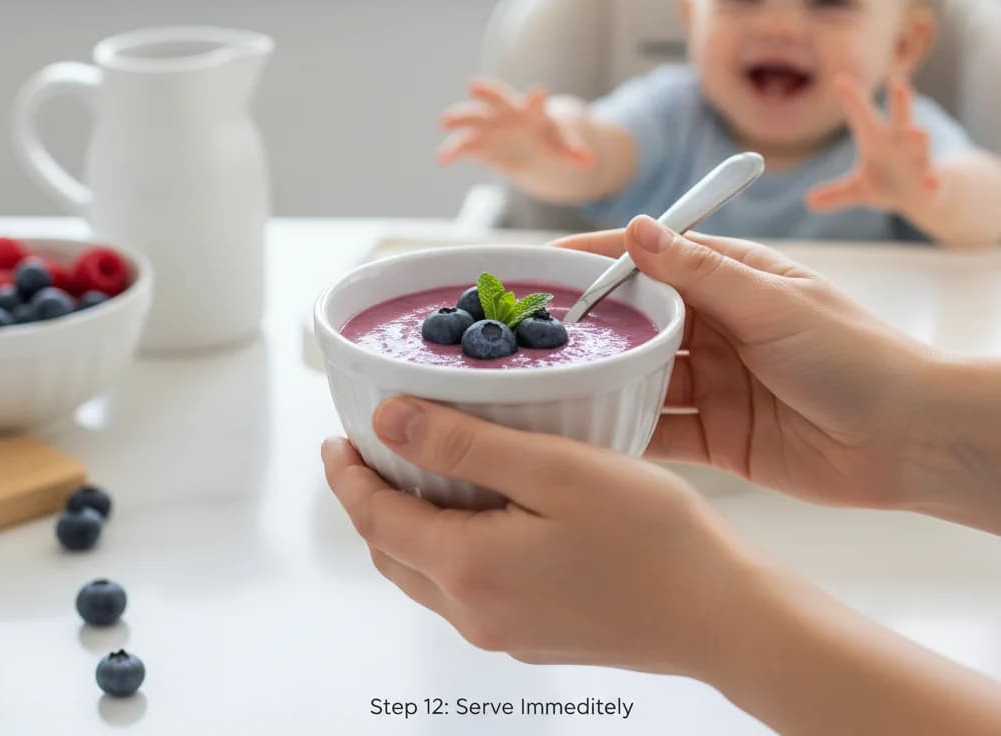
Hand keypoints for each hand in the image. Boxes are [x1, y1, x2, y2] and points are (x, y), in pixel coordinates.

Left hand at [322, 397, 749, 677]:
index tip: (336, 439)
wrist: (721, 616)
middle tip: (368, 452)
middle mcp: (476, 612)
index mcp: (469, 568)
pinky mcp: (535, 636)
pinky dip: (447, 548)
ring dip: (405, 526)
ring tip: (415, 476)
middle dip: (369, 501)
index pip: (374, 519)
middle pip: (391, 552)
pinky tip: (476, 516)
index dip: (347, 476)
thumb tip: (389, 421)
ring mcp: (506, 631)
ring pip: (425, 574)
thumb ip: (464, 446)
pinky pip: (465, 589)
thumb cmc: (651, 536)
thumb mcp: (552, 469)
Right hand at [436, 78, 592, 169]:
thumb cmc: (551, 139)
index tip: (538, 93)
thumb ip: (573, 151)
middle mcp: (507, 113)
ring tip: (446, 121)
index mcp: (533, 111)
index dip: (536, 99)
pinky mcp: (479, 144)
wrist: (535, 146)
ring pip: (473, 118)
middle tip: (474, 85)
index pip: (534, 102)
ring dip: (460, 118)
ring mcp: (490, 127)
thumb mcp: (564, 145)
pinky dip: (453, 151)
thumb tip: (588, 160)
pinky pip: (464, 146)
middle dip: (486, 92)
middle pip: (496, 99)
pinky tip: (442, 159)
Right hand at [555, 217, 939, 509]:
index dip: (597, 260)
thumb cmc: (855, 355)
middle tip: (531, 335)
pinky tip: (589, 431)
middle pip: (636, 322)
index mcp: (730, 282)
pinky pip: (659, 429)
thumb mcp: (772, 304)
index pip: (650, 260)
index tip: (543, 265)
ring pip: (640, 376)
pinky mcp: (716, 435)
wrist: (913, 441)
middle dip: (590, 326)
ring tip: (550, 383)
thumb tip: (637, 229)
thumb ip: (699, 274)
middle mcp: (715, 329)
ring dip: (603, 379)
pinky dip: (626, 429)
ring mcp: (713, 383)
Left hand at [806, 75, 938, 213]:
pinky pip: (933, 181)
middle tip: (898, 83)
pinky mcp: (932, 181)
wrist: (922, 198)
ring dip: (919, 138)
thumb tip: (808, 202)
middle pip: (899, 119)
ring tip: (918, 132)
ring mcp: (918, 161)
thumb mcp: (858, 191)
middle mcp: (900, 145)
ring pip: (921, 144)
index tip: (839, 80)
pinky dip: (932, 182)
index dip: (852, 100)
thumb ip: (836, 193)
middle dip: (900, 103)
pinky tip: (932, 183)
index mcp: (877, 142)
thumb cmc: (887, 184)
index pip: (861, 117)